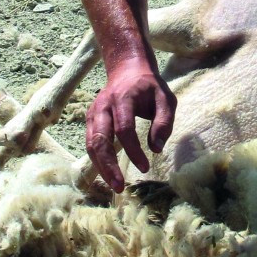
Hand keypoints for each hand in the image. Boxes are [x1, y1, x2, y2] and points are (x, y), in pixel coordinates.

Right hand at [85, 53, 175, 190]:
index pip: (124, 128)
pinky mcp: (91, 121)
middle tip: (120, 187)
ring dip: (101, 167)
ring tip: (115, 185)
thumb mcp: (165, 98)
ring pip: (92, 144)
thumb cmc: (149, 87)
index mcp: (123, 98)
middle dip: (109, 165)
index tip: (145, 167)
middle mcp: (103, 106)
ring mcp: (94, 113)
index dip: (133, 150)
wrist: (126, 69)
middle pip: (101, 139)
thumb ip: (164, 122)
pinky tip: (108, 174)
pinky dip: (97, 161)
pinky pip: (91, 143)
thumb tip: (156, 149)